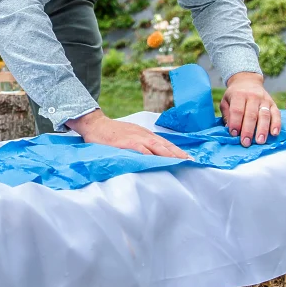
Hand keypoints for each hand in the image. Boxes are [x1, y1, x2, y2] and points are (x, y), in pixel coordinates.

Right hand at [66, 110, 189, 158]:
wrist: (95, 124)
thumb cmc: (112, 133)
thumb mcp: (130, 135)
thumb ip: (141, 144)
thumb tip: (152, 155)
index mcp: (145, 133)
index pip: (165, 143)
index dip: (177, 150)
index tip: (189, 157)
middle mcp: (143, 135)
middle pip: (164, 145)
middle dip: (178, 153)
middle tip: (190, 161)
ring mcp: (135, 138)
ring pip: (156, 146)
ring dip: (168, 154)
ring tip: (179, 162)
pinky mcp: (125, 142)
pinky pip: (140, 149)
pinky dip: (149, 155)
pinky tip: (156, 160)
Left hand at [220, 72, 279, 146]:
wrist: (247, 81)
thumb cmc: (234, 95)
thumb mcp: (225, 101)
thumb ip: (227, 114)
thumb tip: (229, 129)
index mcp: (239, 95)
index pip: (237, 110)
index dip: (236, 123)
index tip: (234, 134)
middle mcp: (253, 96)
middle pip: (251, 115)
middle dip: (248, 130)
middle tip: (246, 143)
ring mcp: (264, 100)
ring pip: (264, 115)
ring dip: (262, 130)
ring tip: (260, 141)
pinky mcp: (273, 103)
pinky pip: (276, 114)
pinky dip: (276, 124)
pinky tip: (274, 133)